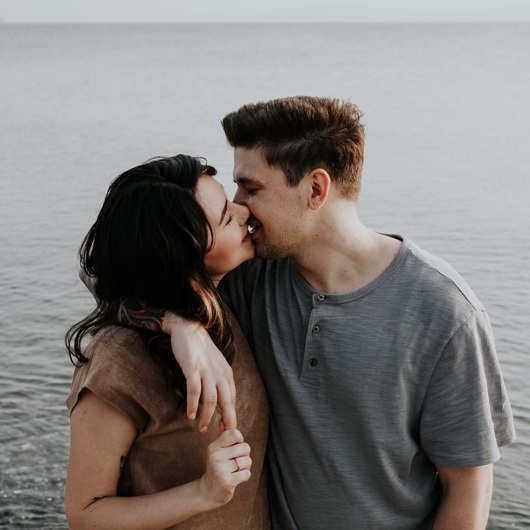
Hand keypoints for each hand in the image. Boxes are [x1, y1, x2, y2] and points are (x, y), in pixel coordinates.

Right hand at [165, 314, 236, 432]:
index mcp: (227, 374)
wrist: (190, 329)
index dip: (231, 416)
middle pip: (226, 402)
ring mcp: (206, 371)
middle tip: (221, 435)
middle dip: (225, 420)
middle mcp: (220, 373)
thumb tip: (218, 403)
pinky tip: (190, 415)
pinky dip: (193, 404)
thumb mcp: (216, 366)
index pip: (232, 399)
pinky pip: (194, 390)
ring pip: (210, 399)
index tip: (227, 430)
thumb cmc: (202, 350)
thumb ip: (218, 383)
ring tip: (202, 428)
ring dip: (207, 416)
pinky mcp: (193, 368)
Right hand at [198, 429, 251, 507]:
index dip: (240, 441)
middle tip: (235, 462)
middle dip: (244, 455)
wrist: (208, 492)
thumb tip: (223, 421)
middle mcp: (215, 456)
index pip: (235, 433)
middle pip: (245, 447)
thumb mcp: (217, 450)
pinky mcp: (227, 482)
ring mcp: (220, 469)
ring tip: (235, 470)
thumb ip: (223, 436)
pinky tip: (235, 478)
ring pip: (247, 461)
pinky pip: (247, 474)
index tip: (234, 448)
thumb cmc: (217, 467)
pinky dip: (244, 476)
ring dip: (245, 467)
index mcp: (214, 446)